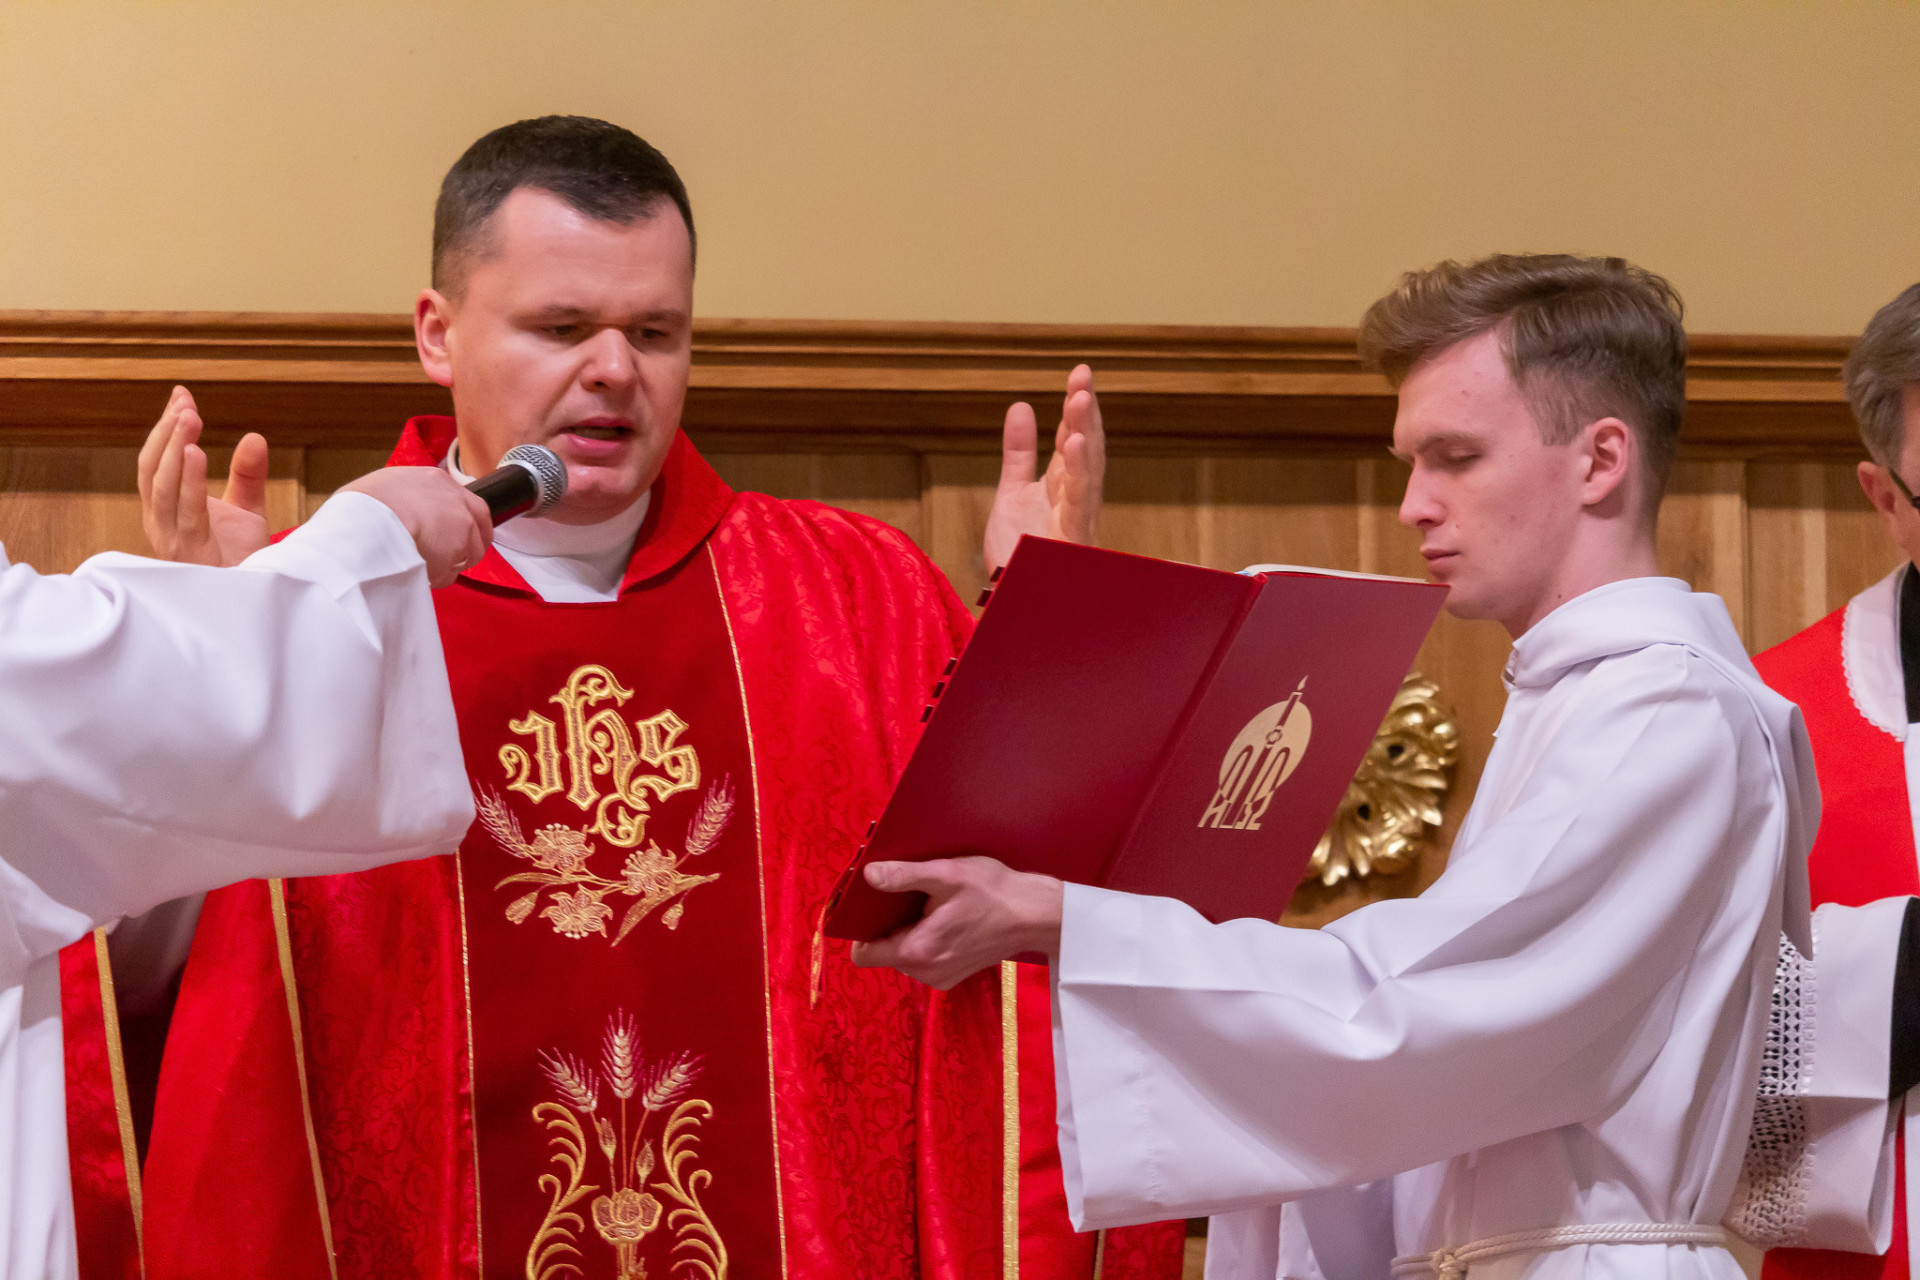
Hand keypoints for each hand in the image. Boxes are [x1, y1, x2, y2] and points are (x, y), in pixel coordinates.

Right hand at [137, 386, 270, 565]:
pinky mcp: (190, 555)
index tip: (181, 395)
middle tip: (185, 402)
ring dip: (173, 450)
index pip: (158, 461)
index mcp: (167, 509)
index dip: (165, 428)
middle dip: (166, 433)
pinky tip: (194, 454)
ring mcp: (171, 540)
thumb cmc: (241, 560)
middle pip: (153, 469)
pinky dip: (188, 482)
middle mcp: (161, 523)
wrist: (253, 603)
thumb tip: (254, 437)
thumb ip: (248, 475)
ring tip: (188, 419)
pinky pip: (186, 513)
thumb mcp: (247, 510)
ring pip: (163, 487)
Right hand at [340, 467, 493, 588]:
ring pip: (468, 554)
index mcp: (436, 480)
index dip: (462, 523)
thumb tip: (407, 515)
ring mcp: (461, 526)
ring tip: (421, 567)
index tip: (453, 535)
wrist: (366, 520)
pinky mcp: (458, 552)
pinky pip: (450, 574)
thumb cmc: (362, 505)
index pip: (465, 502)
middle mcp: (456, 500)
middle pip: (480, 528)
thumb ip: (407, 498)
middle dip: (471, 546)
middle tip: (450, 559)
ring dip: (449, 564)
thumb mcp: (385, 487)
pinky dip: (436, 578)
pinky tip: (416, 574)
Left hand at [850, 856, 1063, 989]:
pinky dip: (926, 939)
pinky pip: (923, 958)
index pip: (863, 954)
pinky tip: (947, 918)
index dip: (862, 928)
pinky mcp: (953, 976)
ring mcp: (940, 978)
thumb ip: (904, 876)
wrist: (1035, 915)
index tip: (875, 904)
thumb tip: (869, 876)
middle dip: (890, 924)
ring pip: (903, 954)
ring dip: (910, 930)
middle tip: (912, 897)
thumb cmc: (994, 891)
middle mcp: (925, 973)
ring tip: (934, 905)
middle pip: (883, 951)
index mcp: (917, 952)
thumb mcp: (946, 874)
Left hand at [982, 364, 1105, 573]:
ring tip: (1080, 399)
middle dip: (1086, 413)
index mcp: (1065, 488)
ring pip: (1087, 472)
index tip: (1079, 374)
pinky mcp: (1070, 541)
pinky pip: (1079, 503)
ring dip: (1086, 433)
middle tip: (1083, 376)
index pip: (1074, 440)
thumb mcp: (1013, 494)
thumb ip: (1019, 454)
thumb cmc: (1020, 556)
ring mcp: (1076, 521)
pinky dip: (1081, 472)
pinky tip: (1078, 444)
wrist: (1014, 603)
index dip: (1077, 408)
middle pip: (1087, 449)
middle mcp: (1076, 501)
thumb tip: (1021, 406)